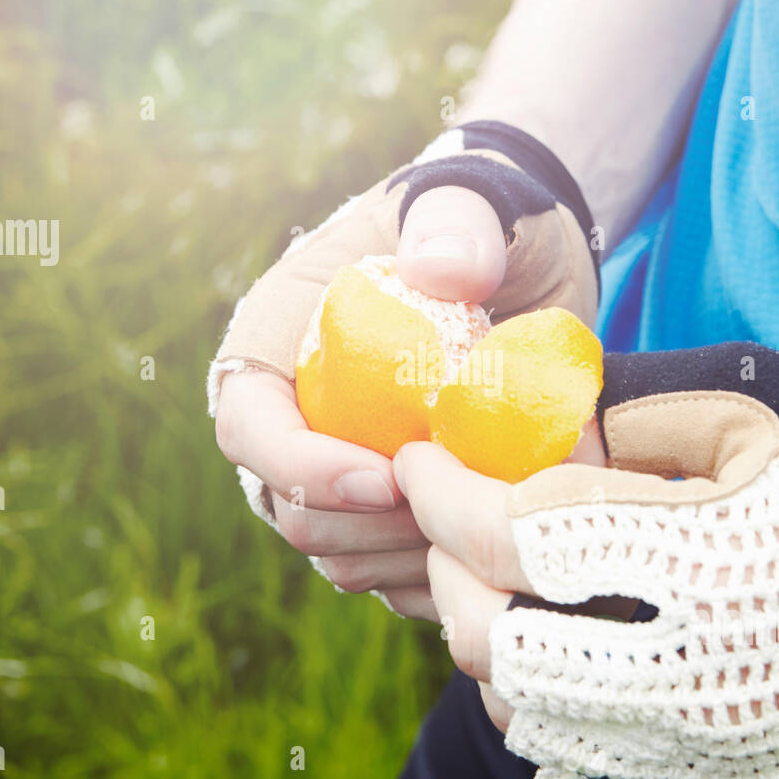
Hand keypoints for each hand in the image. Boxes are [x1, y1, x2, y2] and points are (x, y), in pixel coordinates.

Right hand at [215, 186, 509, 619]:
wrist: (528, 260)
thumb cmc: (485, 221)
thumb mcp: (474, 202)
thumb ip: (456, 223)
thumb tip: (443, 272)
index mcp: (278, 344)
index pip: (250, 428)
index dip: (303, 469)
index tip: (390, 477)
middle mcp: (296, 418)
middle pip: (291, 512)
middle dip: (371, 526)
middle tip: (461, 504)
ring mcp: (340, 468)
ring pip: (340, 555)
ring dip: (408, 556)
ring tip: (488, 515)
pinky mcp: (388, 505)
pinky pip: (390, 572)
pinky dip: (436, 575)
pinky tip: (495, 544)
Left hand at [395, 429, 778, 741]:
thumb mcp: (766, 434)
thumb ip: (644, 431)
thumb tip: (558, 432)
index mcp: (698, 559)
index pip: (514, 536)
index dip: (444, 493)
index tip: (420, 460)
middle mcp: (683, 664)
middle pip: (492, 638)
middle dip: (443, 571)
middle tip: (446, 524)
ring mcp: (691, 738)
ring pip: (520, 711)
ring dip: (482, 643)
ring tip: (494, 588)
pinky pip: (575, 768)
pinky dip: (536, 711)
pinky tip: (550, 663)